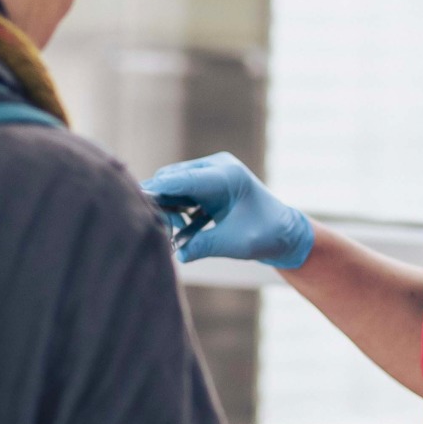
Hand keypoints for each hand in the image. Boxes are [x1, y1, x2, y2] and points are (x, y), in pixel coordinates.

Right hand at [140, 152, 313, 267]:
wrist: (285, 233)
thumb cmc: (267, 234)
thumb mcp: (235, 243)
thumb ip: (205, 246)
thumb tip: (178, 255)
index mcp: (227, 175)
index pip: (184, 178)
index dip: (159, 189)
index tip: (137, 199)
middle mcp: (216, 168)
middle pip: (173, 179)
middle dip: (162, 203)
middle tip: (165, 230)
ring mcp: (211, 175)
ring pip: (175, 186)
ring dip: (170, 209)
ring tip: (176, 232)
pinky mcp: (208, 187)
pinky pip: (182, 194)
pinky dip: (178, 211)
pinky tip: (183, 231)